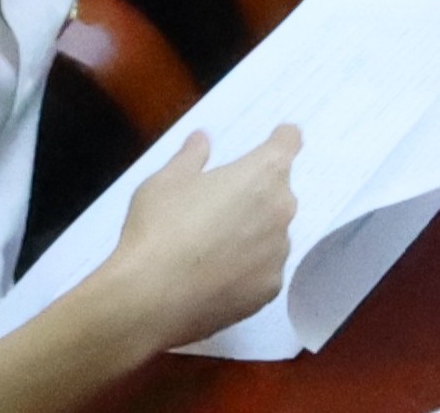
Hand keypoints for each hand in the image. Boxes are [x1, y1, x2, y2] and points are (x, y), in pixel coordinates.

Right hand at [96, 125, 299, 348]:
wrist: (151, 300)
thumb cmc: (158, 229)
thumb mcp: (165, 182)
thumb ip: (190, 156)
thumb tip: (202, 138)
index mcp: (263, 173)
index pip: (288, 142)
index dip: (280, 139)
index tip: (275, 140)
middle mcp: (282, 208)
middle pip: (277, 193)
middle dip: (253, 196)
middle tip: (214, 210)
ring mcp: (280, 252)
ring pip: (271, 234)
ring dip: (251, 236)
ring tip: (208, 251)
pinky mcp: (270, 289)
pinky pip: (262, 271)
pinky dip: (245, 272)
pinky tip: (213, 280)